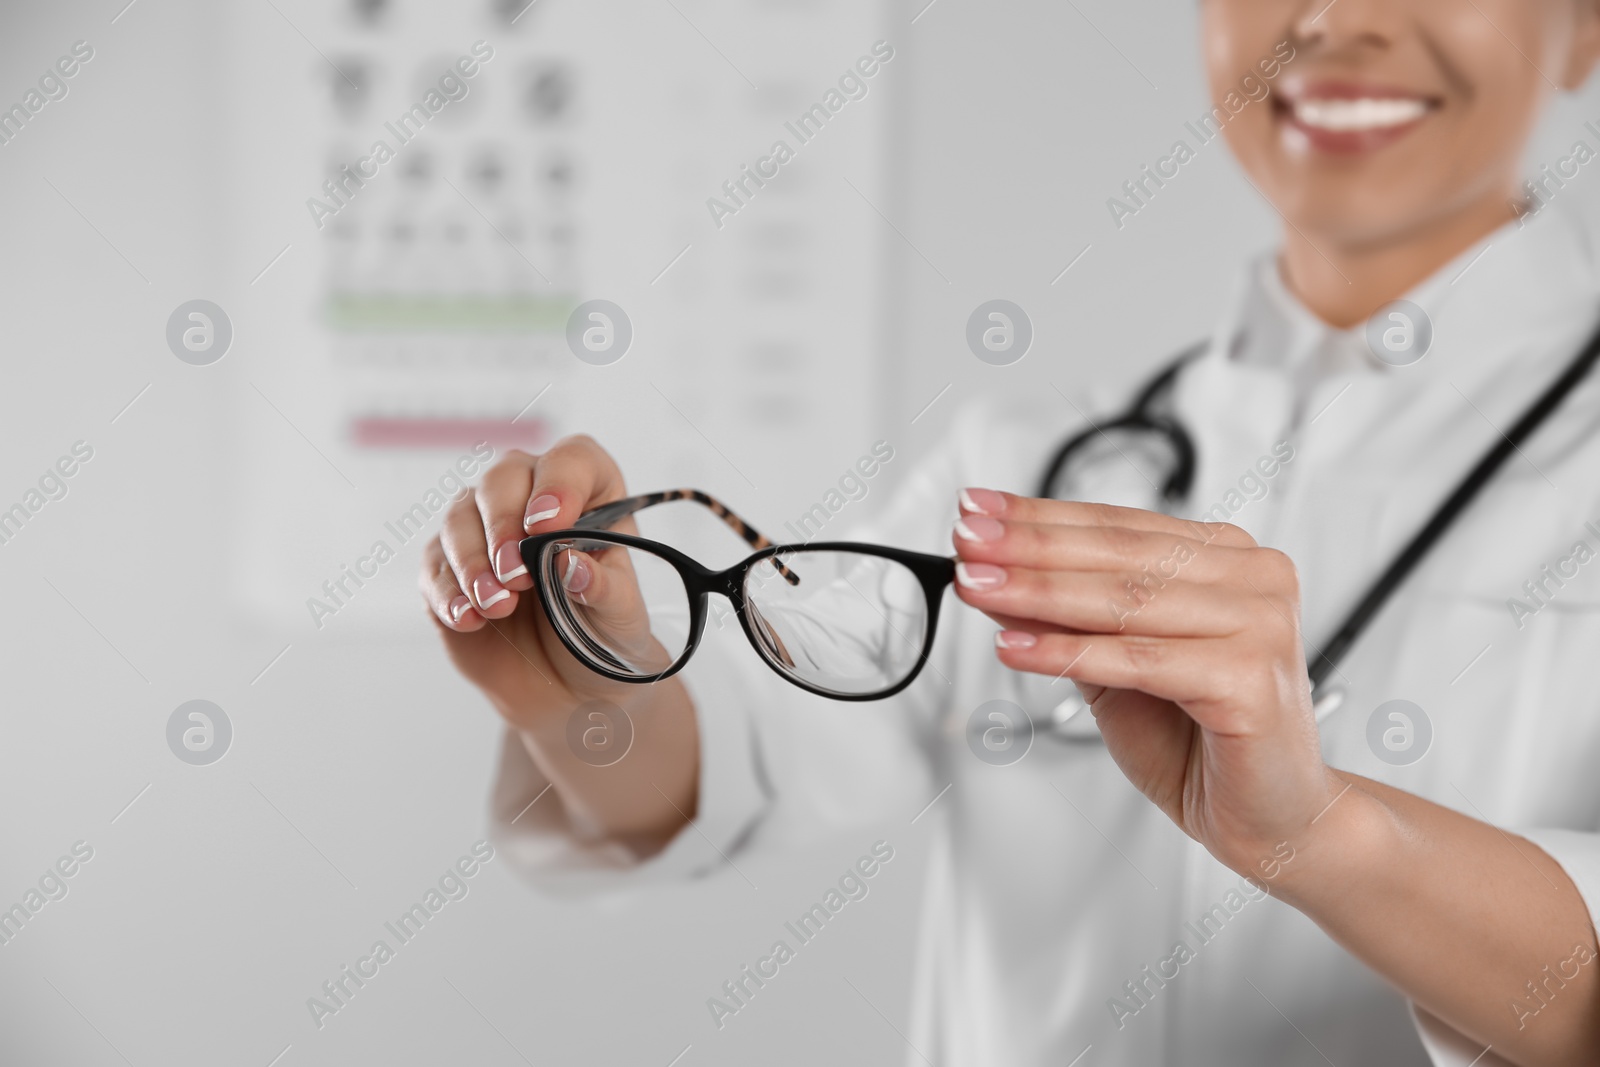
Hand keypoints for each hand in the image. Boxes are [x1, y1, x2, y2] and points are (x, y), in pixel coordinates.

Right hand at [417, 435, 661, 730]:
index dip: (558, 482)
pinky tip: (470, 619)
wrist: (570, 684)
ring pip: (460, 517)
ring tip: (499, 607)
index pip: (571, 460)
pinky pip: (435, 564)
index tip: (550, 525)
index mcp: (587, 493)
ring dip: (473, 562)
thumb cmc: (603, 633)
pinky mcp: (449, 567)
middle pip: (502, 478)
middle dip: (503, 525)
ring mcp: (485, 529)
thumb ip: (603, 588)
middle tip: (517, 576)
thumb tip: (572, 564)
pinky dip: (448, 592)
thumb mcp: (620, 617)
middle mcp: (531, 498)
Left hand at [950, 488, 1343, 874]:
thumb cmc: (1203, 742)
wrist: (1272, 819)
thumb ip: (1066, 620)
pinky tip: (1016, 646)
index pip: (1117, 527)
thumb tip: (993, 574)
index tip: (975, 509)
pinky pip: (1139, 660)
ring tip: (976, 587)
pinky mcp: (1250, 678)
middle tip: (965, 540)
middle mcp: (1252, 579)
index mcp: (1226, 559)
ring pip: (1124, 601)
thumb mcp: (1114, 669)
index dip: (1039, 516)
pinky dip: (1070, 653)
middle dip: (1029, 547)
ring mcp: (1259, 624)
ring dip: (1038, 593)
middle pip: (1117, 556)